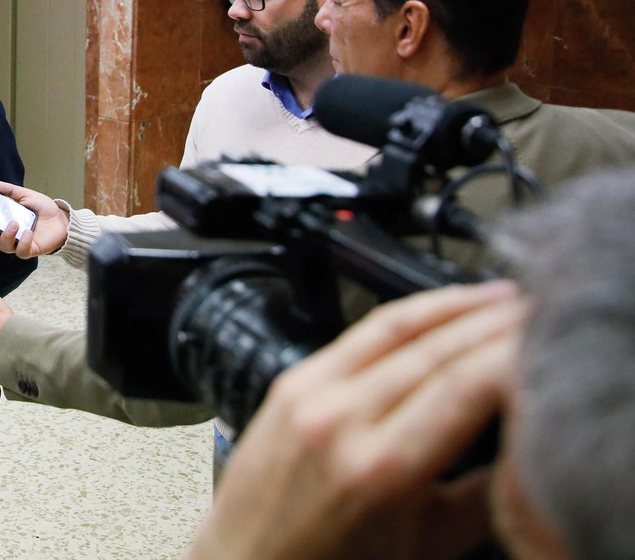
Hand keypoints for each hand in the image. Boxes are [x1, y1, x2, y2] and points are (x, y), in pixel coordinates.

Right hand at [0, 182, 68, 257]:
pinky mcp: (30, 250)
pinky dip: (24, 242)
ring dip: (7, 235)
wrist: (63, 220)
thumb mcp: (26, 195)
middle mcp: (9, 234)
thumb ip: (10, 191)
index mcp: (5, 221)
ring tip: (14, 224)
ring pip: (4, 246)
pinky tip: (28, 232)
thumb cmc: (44, 209)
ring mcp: (19, 243)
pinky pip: (22, 251)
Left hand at [186, 281, 523, 559]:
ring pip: (392, 327)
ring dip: (452, 305)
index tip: (543, 344)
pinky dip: (406, 315)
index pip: (462, 387)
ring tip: (498, 297)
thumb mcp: (428, 544)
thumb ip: (481, 493)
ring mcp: (306, 394)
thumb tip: (521, 441)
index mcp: (377, 469)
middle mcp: (336, 420)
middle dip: (492, 323)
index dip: (511, 357)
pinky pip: (357, 335)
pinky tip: (437, 309)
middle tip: (536, 310)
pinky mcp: (288, 382)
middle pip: (432, 348)